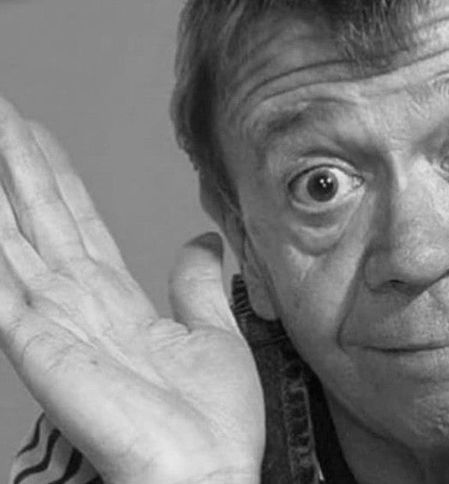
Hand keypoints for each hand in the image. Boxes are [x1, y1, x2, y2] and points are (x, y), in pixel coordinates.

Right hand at [0, 97, 263, 483]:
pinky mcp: (39, 347)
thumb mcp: (213, 334)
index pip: (77, 223)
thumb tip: (201, 242)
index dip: (56, 178)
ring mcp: (54, 324)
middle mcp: (78, 306)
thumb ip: (197, 288)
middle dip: (16, 166)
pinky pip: (0, 290)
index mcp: (116, 301)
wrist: (206, 471)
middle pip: (38, 219)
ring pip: (11, 242)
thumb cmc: (210, 421)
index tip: (39, 136)